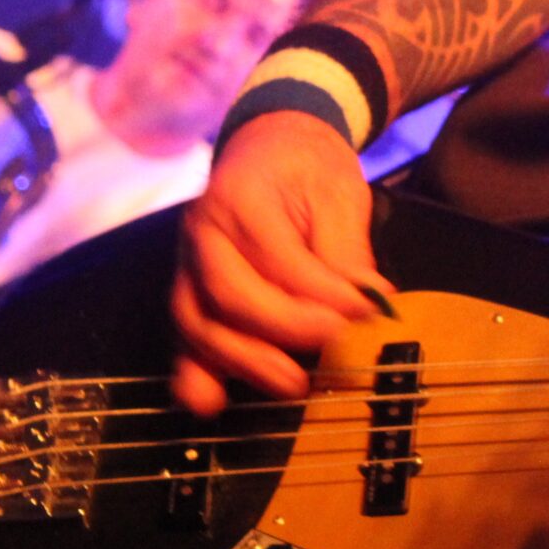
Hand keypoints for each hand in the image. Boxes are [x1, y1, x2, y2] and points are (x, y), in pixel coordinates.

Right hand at [172, 111, 390, 414]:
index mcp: (239, 196)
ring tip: (296, 385)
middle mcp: (200, 233)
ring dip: (245, 363)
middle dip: (286, 332)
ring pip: (198, 325)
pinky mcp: (188, 292)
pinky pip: (181, 339)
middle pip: (228, 297)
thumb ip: (347, 251)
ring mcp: (185, 266)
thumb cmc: (308, 169)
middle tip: (336, 348)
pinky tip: (213, 402)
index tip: (367, 314)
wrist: (269, 145)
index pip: (278, 259)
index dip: (323, 295)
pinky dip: (193, 374)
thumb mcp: (338, 193)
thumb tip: (368, 306)